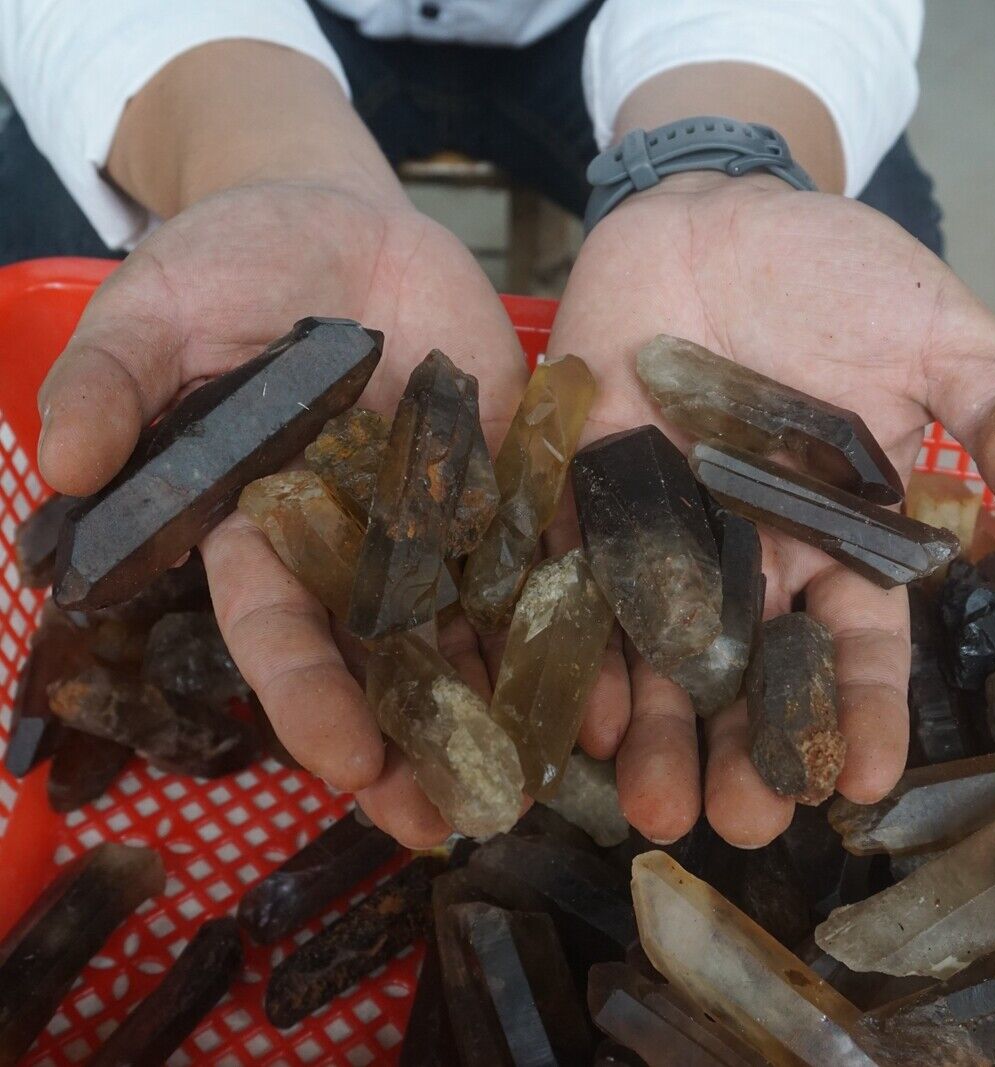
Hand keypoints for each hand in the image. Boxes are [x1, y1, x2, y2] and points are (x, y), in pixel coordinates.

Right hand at [37, 179, 526, 846]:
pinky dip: (573, 607)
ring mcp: (438, 515)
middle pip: (384, 654)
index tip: (347, 762)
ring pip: (472, 622)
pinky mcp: (506, 477)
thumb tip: (68, 458)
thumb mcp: (156, 307)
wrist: (338, 224)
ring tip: (545, 776)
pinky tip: (610, 675)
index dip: (307, 693)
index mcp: (259, 526)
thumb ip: (113, 378)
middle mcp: (353, 542)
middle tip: (454, 822)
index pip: (278, 626)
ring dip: (505, 699)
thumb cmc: (230, 262)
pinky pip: (543, 547)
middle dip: (415, 737)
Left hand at [547, 171, 994, 847]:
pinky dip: (576, 641)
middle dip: (744, 748)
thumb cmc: (832, 273)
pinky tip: (581, 712)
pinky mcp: (582, 494)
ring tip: (656, 806)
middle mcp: (743, 553)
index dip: (864, 711)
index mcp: (833, 536)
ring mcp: (659, 529)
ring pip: (658, 647)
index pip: (855, 643)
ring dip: (656, 726)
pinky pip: (575, 578)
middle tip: (741, 823)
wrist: (716, 217)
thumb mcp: (935, 335)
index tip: (864, 783)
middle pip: (746, 670)